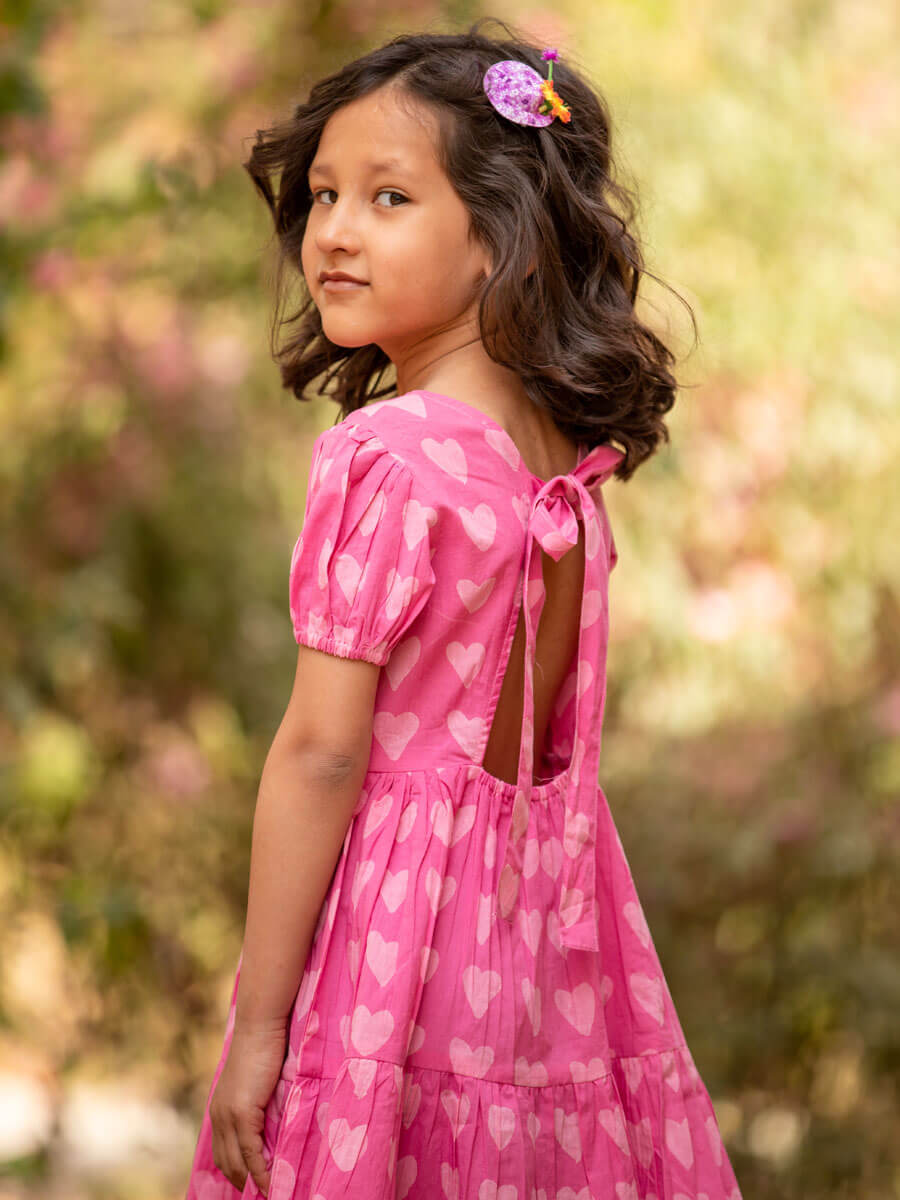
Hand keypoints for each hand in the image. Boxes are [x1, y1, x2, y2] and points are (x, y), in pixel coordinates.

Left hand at [209, 1019, 287, 1195]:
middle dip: (244, 1183)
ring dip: (253, 1182)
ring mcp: (228, 1115)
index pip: (223, 1152)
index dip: (237, 1172)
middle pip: (227, 1163)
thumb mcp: (258, 1082)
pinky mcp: (242, 1113)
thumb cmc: (265, 1046)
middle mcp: (219, 1116)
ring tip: (271, 1192)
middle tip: (263, 1193)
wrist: (261, 1025)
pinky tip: (272, 1182)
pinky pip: (251, 1152)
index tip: (252, 1185)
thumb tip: (272, 1123)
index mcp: (220, 1108)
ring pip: (237, 1163)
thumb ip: (259, 1104)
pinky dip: (262, 1172)